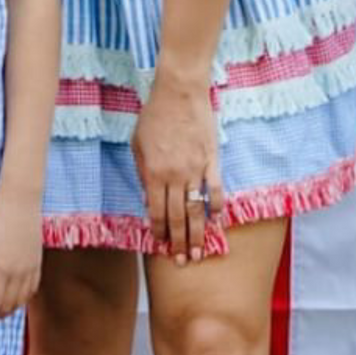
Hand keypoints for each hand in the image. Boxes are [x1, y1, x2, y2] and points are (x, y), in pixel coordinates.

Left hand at [0, 186, 42, 324]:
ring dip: (6, 311)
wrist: (21, 198)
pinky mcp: (38, 262)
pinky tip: (12, 299)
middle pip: (6, 306)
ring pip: (20, 301)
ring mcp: (31, 268)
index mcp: (1, 268)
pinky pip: (31, 290)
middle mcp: (19, 273)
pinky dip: (21, 301)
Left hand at [131, 70, 224, 262]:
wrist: (179, 93)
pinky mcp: (212, 160)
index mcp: (154, 174)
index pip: (157, 212)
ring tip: (201, 252)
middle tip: (184, 261)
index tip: (162, 246)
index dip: (160, 232)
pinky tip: (217, 220)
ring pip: (196, 209)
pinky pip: (216, 189)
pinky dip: (217, 206)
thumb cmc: (154, 116)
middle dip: (180, 242)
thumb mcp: (137, 145)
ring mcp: (196, 169)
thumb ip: (143, 174)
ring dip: (198, 233)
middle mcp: (175, 176)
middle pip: (177, 217)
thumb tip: (148, 201)